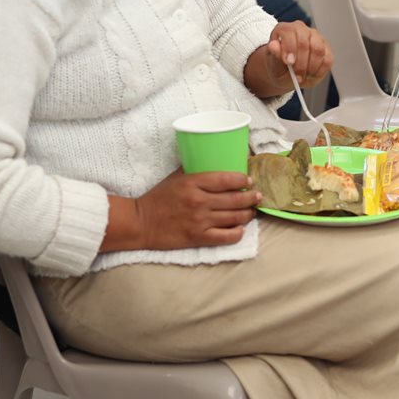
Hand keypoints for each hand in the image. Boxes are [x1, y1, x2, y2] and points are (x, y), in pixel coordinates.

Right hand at [126, 170, 261, 249]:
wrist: (141, 222)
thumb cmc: (158, 198)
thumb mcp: (175, 177)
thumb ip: (194, 170)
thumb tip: (212, 160)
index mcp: (193, 183)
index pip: (226, 179)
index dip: (243, 180)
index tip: (249, 181)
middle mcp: (199, 201)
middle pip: (235, 199)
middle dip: (251, 197)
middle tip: (257, 196)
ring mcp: (200, 221)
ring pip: (234, 217)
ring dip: (248, 214)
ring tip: (252, 211)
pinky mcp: (198, 237)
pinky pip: (226, 237)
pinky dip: (237, 233)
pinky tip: (240, 229)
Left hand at [265, 20, 332, 88]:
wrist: (286, 73)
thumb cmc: (279, 66)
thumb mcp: (273, 64)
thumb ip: (274, 55)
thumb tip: (273, 46)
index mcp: (285, 29)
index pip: (289, 32)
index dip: (290, 47)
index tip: (289, 62)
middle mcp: (301, 30)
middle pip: (305, 43)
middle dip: (301, 63)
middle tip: (296, 76)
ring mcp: (316, 38)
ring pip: (318, 50)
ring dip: (311, 68)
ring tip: (303, 77)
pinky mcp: (326, 48)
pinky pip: (327, 59)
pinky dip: (319, 71)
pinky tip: (311, 75)